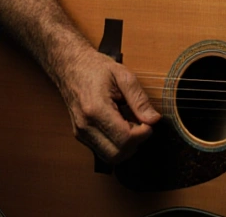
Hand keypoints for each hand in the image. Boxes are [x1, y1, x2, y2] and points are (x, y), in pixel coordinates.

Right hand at [57, 45, 161, 162]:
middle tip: (142, 125)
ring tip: (131, 125)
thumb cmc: (96, 68)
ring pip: (110, 157)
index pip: (124, 138)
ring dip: (126, 146)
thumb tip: (154, 119)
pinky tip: (121, 127)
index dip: (143, 134)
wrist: (71, 67)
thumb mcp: (123, 76)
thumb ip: (139, 99)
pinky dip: (117, 145)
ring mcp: (81, 133)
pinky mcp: (81, 136)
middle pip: (117, 154)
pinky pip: (103, 151)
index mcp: (96, 109)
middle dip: (135, 144)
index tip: (149, 122)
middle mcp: (86, 126)